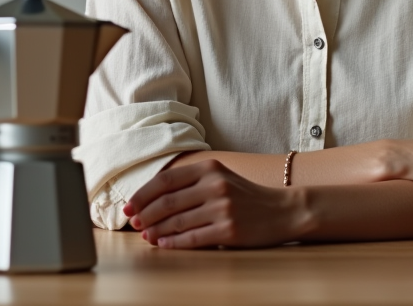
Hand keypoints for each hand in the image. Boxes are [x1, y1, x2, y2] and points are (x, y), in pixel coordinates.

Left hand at [123, 160, 309, 248]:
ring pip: (177, 221)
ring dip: (156, 231)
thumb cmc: (246, 196)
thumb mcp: (220, 178)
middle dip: (145, 214)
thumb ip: (191, 183)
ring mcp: (223, 208)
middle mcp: (215, 185)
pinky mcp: (229, 231)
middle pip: (167, 201)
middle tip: (134, 224)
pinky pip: (193, 238)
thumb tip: (152, 200)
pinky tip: (164, 245)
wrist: (283, 211)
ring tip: (146, 236)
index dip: (143, 194)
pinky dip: (174, 243)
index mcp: (210, 168)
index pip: (166, 180)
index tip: (129, 207)